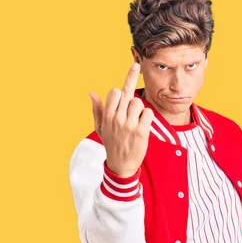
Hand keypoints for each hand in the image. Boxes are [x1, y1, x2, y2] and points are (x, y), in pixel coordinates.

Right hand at [89, 63, 153, 177]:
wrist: (121, 165)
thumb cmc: (112, 144)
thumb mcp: (100, 128)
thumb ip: (97, 109)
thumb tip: (92, 93)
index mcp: (107, 116)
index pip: (115, 91)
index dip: (121, 90)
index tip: (130, 77)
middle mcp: (117, 118)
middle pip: (128, 94)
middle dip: (131, 101)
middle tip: (130, 113)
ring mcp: (129, 124)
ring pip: (139, 102)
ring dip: (140, 109)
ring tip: (136, 121)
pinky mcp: (141, 131)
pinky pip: (149, 113)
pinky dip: (148, 117)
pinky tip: (143, 126)